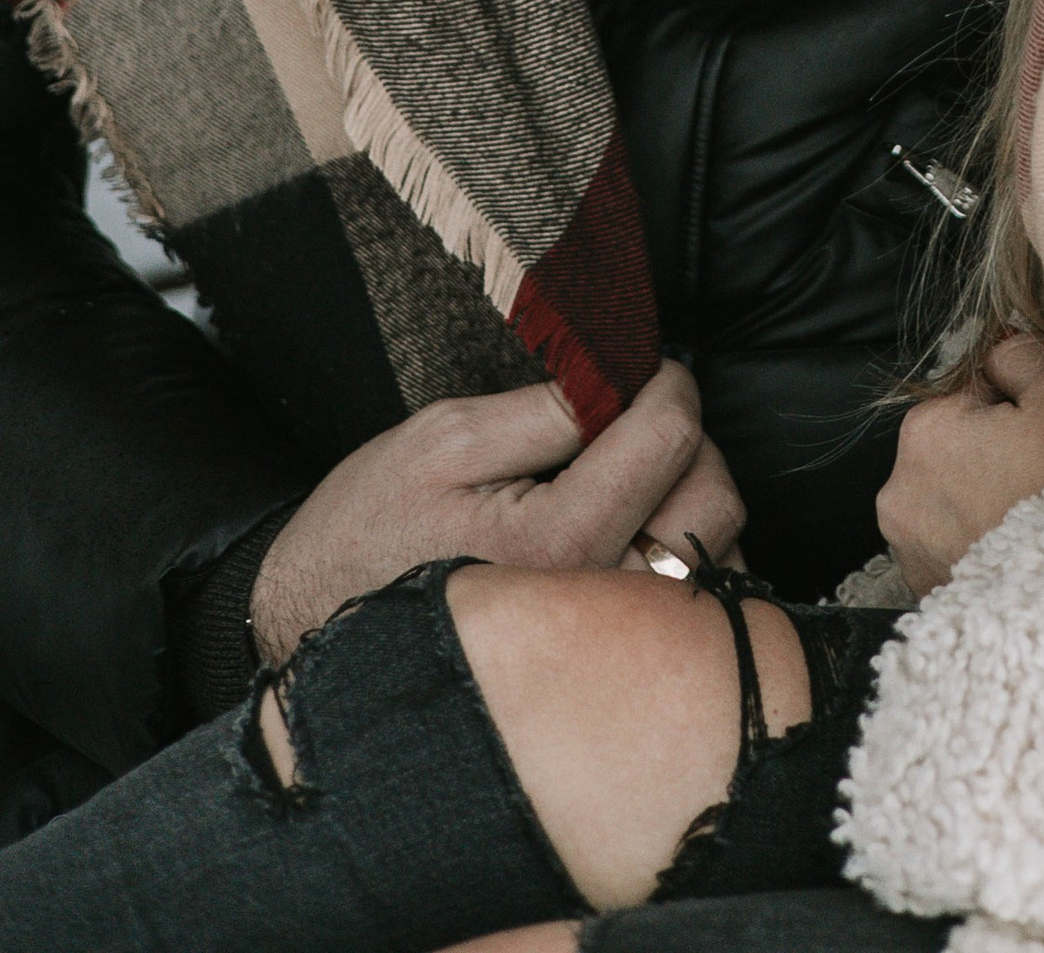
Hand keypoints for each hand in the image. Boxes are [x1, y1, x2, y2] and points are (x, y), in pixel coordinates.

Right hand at [250, 361, 741, 665]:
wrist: (322, 634)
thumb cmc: (374, 532)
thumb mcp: (445, 440)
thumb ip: (547, 407)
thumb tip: (625, 377)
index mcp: (560, 540)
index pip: (670, 437)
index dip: (665, 383)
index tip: (644, 372)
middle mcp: (601, 604)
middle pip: (714, 497)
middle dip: (688, 440)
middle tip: (637, 422)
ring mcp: (613, 648)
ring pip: (721, 556)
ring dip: (692, 502)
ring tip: (632, 483)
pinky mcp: (616, 672)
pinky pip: (701, 615)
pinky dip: (688, 564)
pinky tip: (637, 540)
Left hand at [876, 333, 1043, 599]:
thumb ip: (1022, 354)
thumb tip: (998, 349)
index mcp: (924, 431)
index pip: (973, 389)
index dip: (1021, 404)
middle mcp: (900, 493)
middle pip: (958, 447)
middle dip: (998, 455)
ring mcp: (910, 553)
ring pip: (956, 499)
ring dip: (989, 503)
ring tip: (1041, 524)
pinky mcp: (929, 598)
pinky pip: (958, 550)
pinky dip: (985, 548)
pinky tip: (1026, 557)